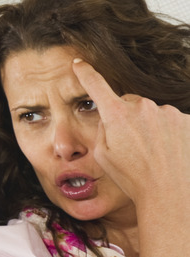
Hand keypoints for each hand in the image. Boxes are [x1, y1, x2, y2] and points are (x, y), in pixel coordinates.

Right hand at [72, 59, 189, 206]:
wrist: (171, 193)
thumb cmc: (133, 178)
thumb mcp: (102, 156)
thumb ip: (102, 129)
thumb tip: (110, 116)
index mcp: (116, 115)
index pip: (96, 86)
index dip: (85, 73)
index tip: (78, 63)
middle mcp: (143, 107)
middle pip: (129, 104)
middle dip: (127, 119)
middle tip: (130, 146)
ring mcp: (168, 112)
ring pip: (152, 114)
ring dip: (150, 128)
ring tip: (152, 154)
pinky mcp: (187, 120)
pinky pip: (172, 121)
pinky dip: (169, 134)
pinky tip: (168, 153)